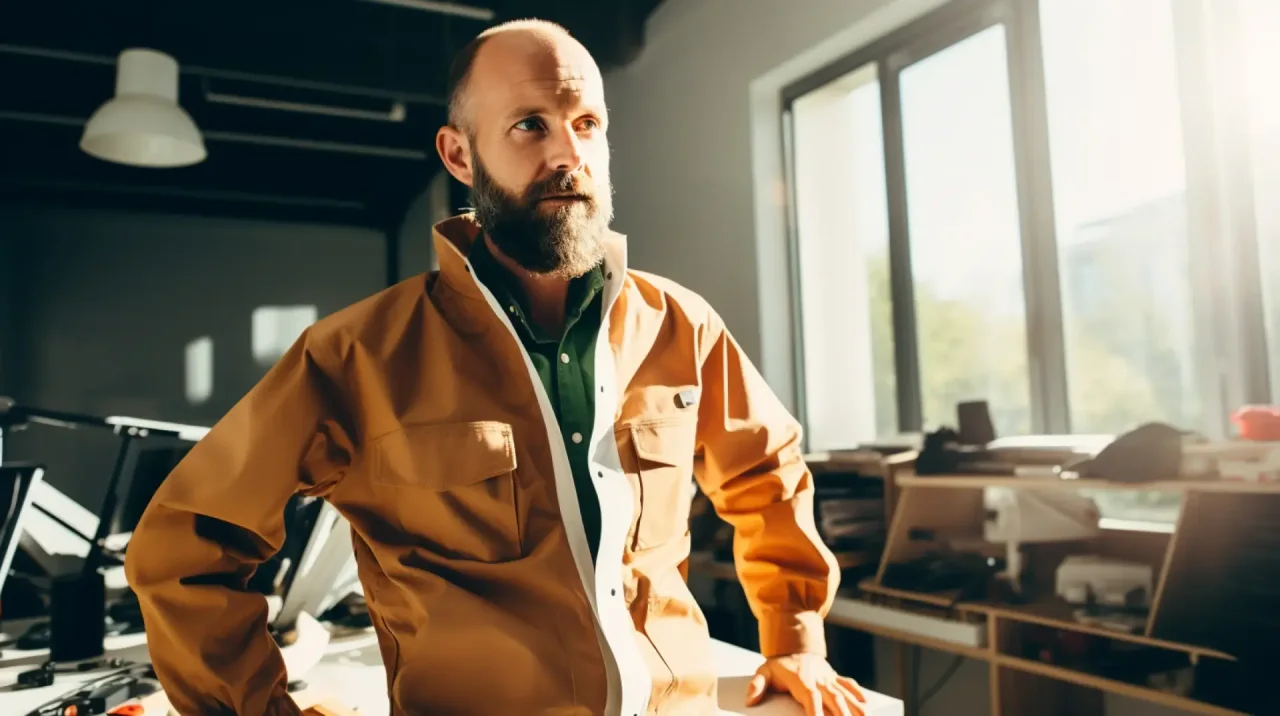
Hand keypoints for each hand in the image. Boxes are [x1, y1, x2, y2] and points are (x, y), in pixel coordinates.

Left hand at [744, 653, 865, 715]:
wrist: (793, 642)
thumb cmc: (778, 663)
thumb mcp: (764, 671)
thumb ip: (757, 685)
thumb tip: (749, 700)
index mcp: (802, 681)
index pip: (812, 700)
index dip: (817, 713)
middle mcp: (819, 680)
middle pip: (834, 700)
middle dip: (842, 715)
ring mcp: (828, 678)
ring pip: (844, 694)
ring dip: (854, 707)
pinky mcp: (835, 677)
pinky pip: (848, 684)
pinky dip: (857, 694)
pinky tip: (866, 704)